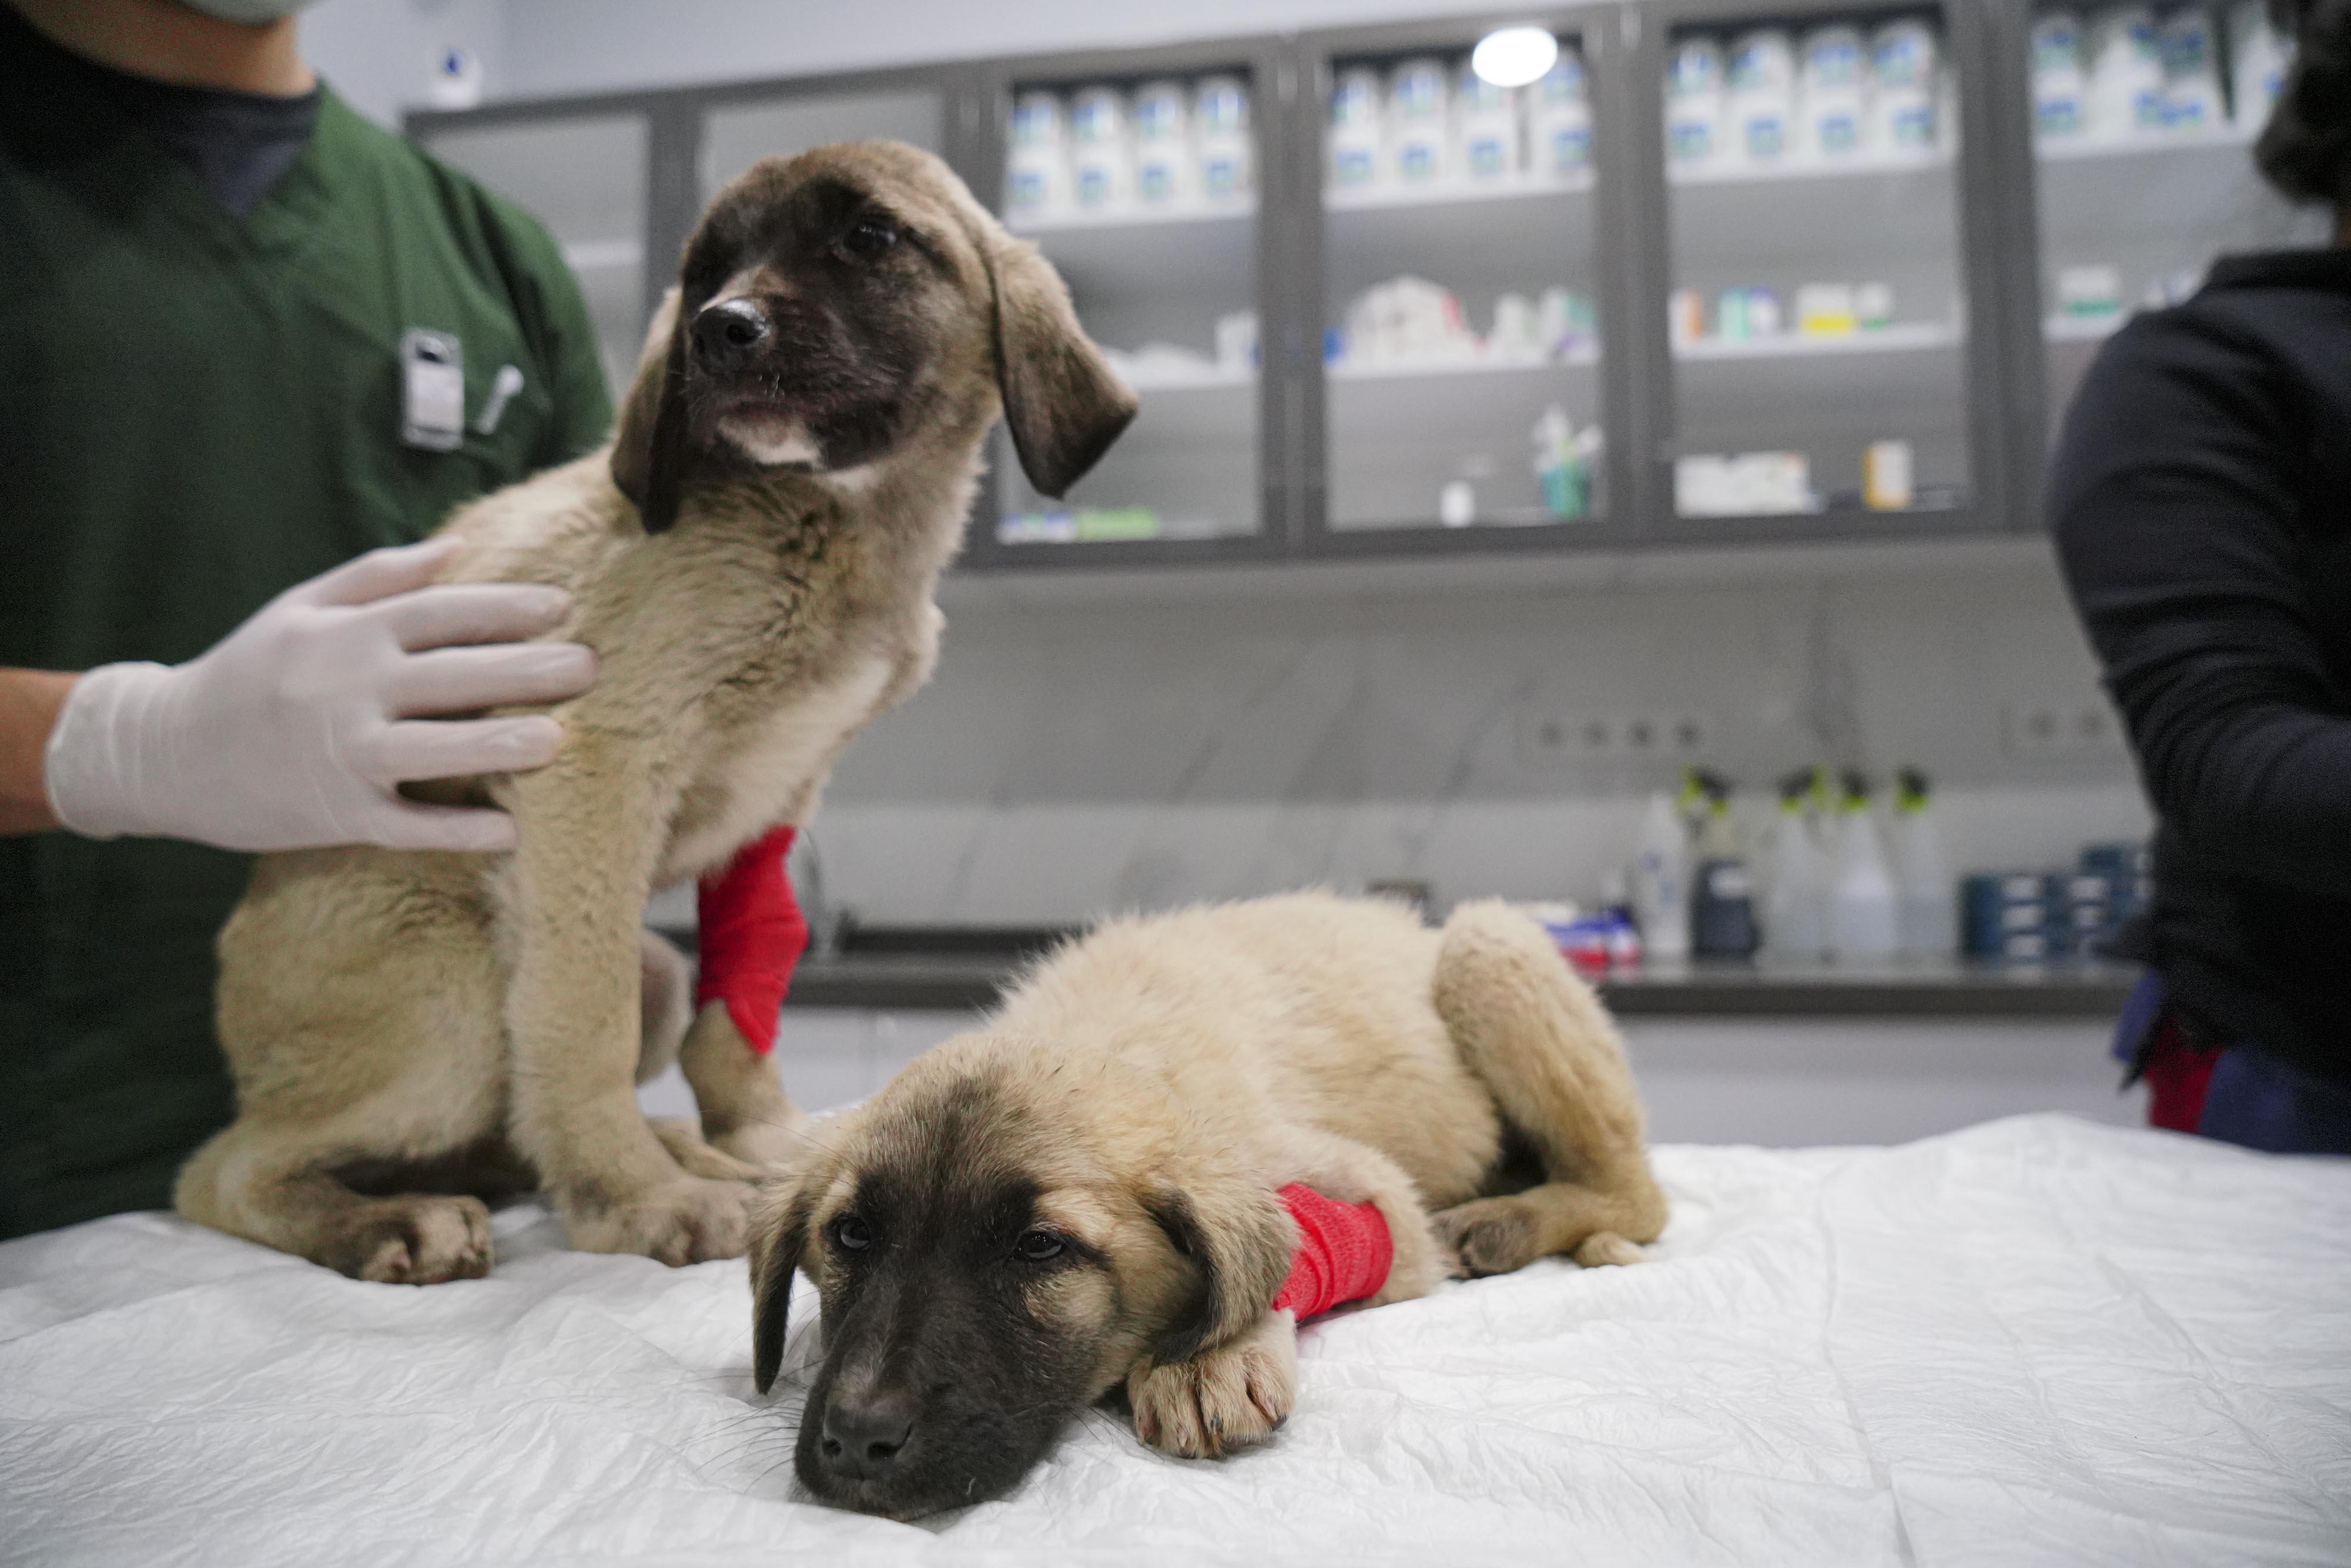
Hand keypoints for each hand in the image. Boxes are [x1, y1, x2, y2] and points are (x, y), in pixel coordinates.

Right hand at [43, 537, 594, 852]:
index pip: (438, 614)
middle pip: (450, 677)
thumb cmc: (248, 673)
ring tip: (558, 741)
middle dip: (525, 671)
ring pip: (431, 751)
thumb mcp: (299, 609)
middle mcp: (344, 691)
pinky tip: (508, 832)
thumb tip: (456, 547)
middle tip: (591, 667)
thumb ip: (377, 579)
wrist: (165, 754)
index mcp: (344, 636)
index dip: (504, 608)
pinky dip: (454, 832)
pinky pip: (405, 827)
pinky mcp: (335, 817)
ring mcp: (340, 757)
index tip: (563, 607)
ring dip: (496, 747)